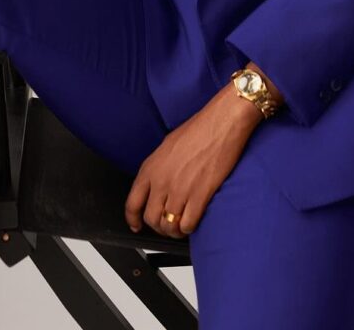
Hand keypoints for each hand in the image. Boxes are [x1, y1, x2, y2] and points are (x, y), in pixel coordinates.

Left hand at [124, 83, 263, 238]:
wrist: (221, 123)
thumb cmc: (198, 129)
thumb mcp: (167, 146)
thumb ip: (158, 169)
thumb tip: (158, 185)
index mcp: (151, 167)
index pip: (132, 203)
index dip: (132, 219)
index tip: (136, 226)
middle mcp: (162, 181)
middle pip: (151, 219)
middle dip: (158, 227)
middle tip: (166, 225)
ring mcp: (180, 190)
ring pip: (169, 226)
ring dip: (174, 231)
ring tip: (180, 226)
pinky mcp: (199, 195)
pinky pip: (188, 224)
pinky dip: (189, 228)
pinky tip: (192, 222)